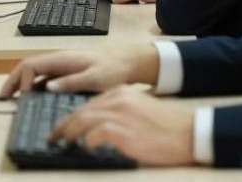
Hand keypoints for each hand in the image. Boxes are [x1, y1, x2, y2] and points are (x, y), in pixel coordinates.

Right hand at [0, 44, 158, 99]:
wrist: (130, 62)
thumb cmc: (115, 68)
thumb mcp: (95, 78)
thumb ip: (72, 82)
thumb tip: (48, 86)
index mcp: (63, 59)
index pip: (31, 65)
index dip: (21, 80)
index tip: (23, 98)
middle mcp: (59, 60)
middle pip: (27, 67)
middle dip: (12, 81)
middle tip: (1, 98)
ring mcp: (62, 66)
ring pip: (34, 72)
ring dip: (20, 84)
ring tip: (11, 100)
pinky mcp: (67, 73)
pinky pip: (44, 78)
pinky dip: (32, 87)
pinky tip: (31, 100)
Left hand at [49, 87, 194, 165]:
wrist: (187, 132)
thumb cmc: (168, 127)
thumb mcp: (142, 112)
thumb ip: (122, 113)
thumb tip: (101, 128)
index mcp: (123, 93)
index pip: (90, 104)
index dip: (73, 116)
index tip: (63, 127)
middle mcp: (118, 99)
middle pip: (82, 111)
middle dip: (64, 125)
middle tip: (54, 137)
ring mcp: (119, 113)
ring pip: (83, 120)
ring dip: (69, 133)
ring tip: (61, 143)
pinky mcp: (121, 130)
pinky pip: (94, 134)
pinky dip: (87, 142)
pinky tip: (86, 148)